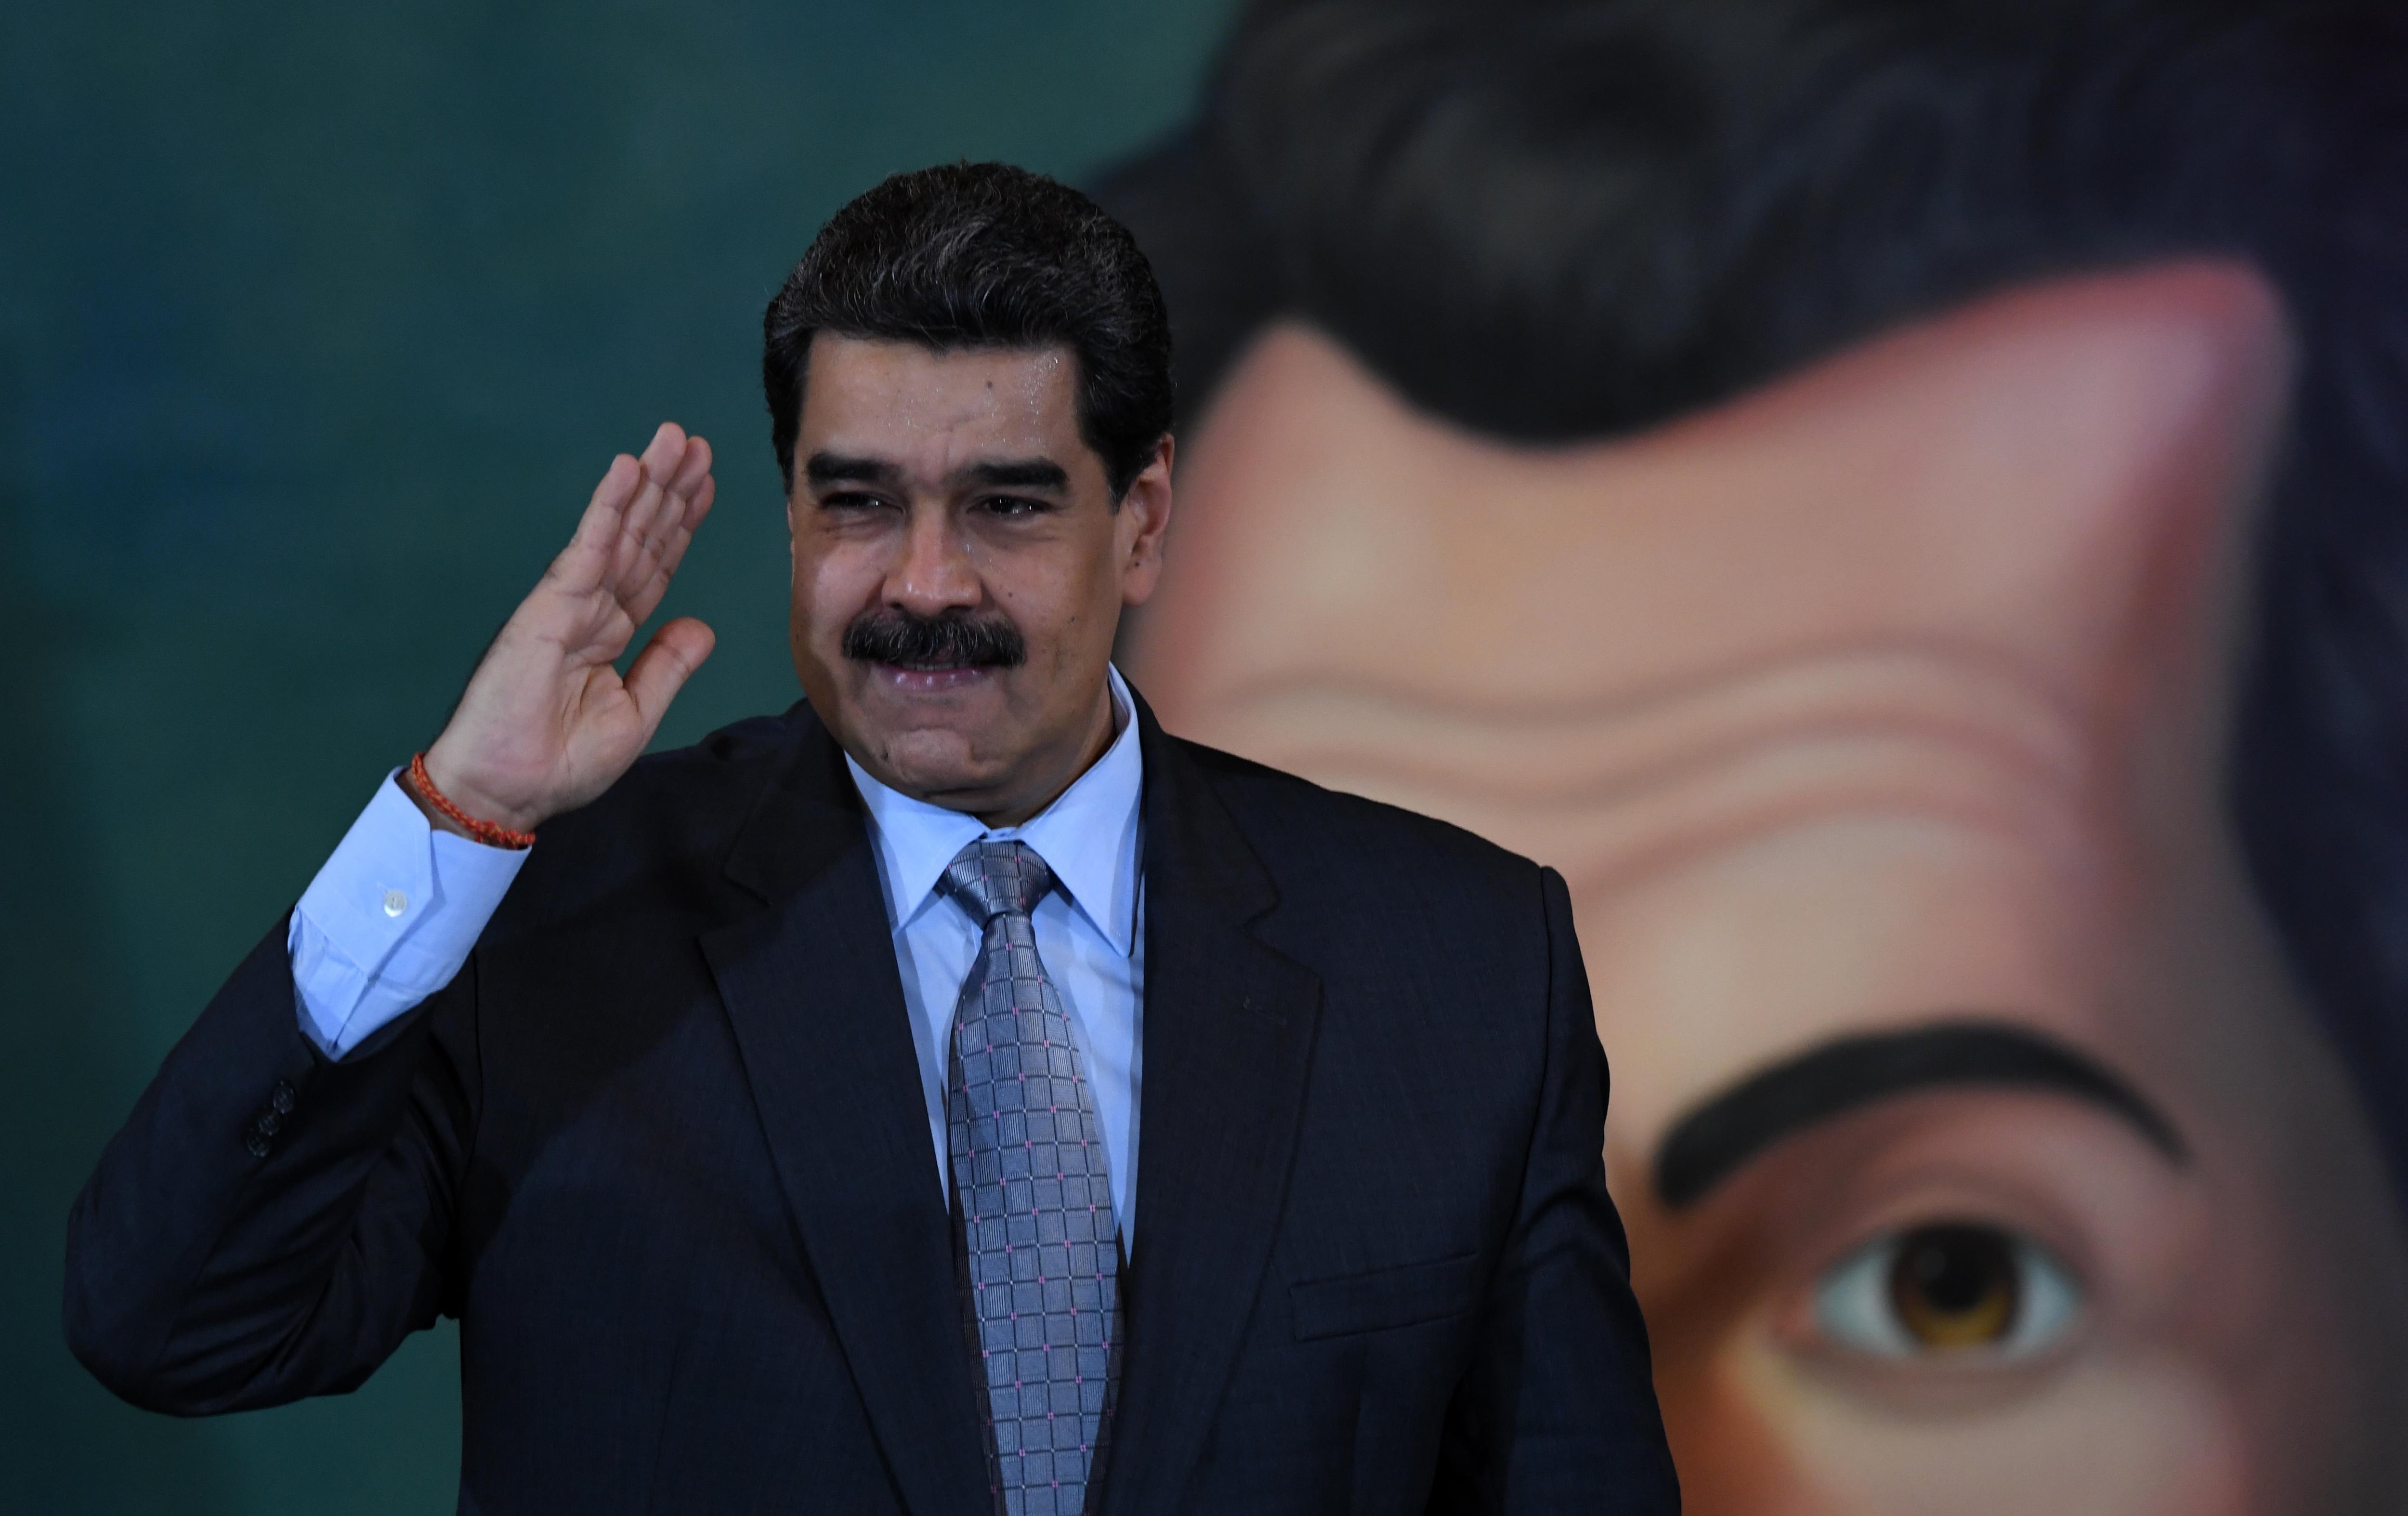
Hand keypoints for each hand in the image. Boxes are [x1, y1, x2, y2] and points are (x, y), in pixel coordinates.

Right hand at [412, 422, 716, 836]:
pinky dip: (608, 509)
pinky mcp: (548, 607)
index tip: (705, 486)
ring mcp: (569, 603)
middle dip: (670, 491)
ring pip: (619, 532)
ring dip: (647, 483)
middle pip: (642, 539)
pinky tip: (627, 470)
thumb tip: (700, 626)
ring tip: (675, 439)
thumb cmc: (560, 762)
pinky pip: (587, 549)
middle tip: (696, 443)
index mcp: (612, 633)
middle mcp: (593, 609)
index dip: (680, 526)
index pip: (655, 568)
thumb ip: (666, 666)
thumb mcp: (636, 714)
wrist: (506, 790)